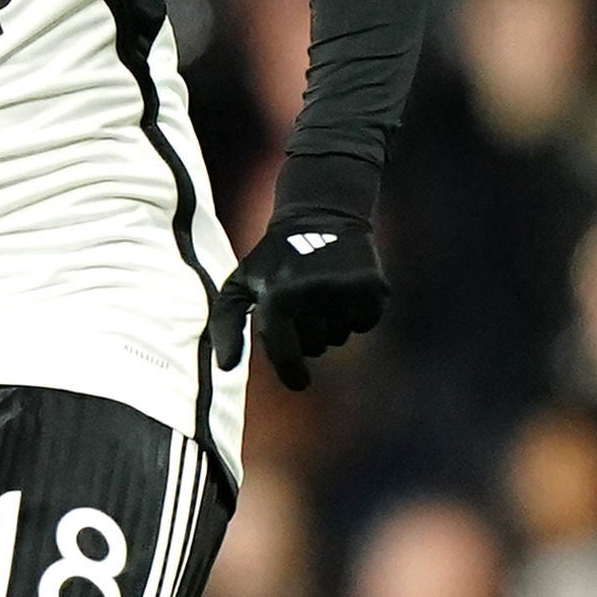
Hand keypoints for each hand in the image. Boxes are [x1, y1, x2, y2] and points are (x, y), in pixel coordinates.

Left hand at [210, 211, 385, 391]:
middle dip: (310, 335)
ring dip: (332, 323)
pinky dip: (358, 314)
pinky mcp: (372, 287)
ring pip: (340, 336)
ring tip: (324, 291)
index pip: (286, 355)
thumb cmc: (275, 257)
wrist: (322, 213)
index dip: (292, 375)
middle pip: (315, 348)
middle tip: (305, 305)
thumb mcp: (241, 282)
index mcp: (278, 298)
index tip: (300, 383)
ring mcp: (344, 291)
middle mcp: (311, 296)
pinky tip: (346, 290)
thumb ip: (225, 324)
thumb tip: (226, 367)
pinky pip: (365, 323)